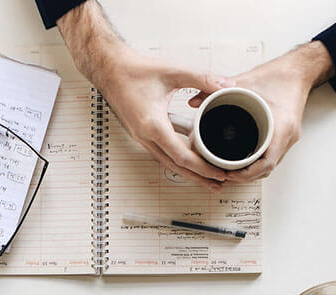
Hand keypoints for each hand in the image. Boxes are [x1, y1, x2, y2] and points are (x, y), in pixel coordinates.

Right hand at [57, 1, 229, 190]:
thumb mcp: (174, 72)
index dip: (203, 168)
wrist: (109, 68)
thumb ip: (203, 79)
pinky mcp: (141, 132)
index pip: (182, 156)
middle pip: (175, 166)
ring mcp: (141, 136)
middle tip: (218, 184)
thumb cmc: (134, 70)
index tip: (219, 173)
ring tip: (206, 177)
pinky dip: (177, 158)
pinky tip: (190, 156)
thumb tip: (226, 86)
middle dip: (198, 177)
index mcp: (152, 125)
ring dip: (188, 170)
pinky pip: (162, 151)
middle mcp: (144, 135)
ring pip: (168, 161)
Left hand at [189, 41, 335, 181]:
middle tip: (225, 174)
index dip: (247, 173)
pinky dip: (258, 162)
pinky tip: (245, 160)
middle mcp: (288, 135)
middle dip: (246, 176)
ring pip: (271, 165)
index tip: (230, 174)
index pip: (267, 162)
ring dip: (252, 171)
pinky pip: (273, 155)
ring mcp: (289, 137)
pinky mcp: (286, 135)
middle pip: (268, 169)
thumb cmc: (279, 75)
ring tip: (232, 171)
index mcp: (281, 126)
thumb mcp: (245, 82)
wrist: (298, 70)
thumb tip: (194, 101)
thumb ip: (216, 90)